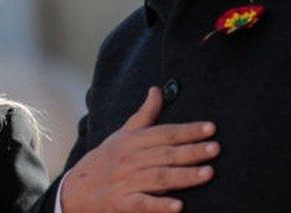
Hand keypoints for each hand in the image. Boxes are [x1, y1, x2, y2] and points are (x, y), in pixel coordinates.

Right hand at [61, 87, 217, 212]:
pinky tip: (178, 206)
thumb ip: (144, 114)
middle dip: (191, 151)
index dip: (188, 130)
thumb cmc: (104, 159)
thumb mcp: (122, 134)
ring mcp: (126, 181)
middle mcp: (130, 159)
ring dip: (184, 175)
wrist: (75, 189)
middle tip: (215, 148)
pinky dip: (160, 205)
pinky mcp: (122, 203)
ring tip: (208, 173)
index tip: (210, 128)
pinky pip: (143, 204)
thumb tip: (157, 90)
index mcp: (132, 141)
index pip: (164, 133)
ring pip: (159, 177)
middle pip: (165, 154)